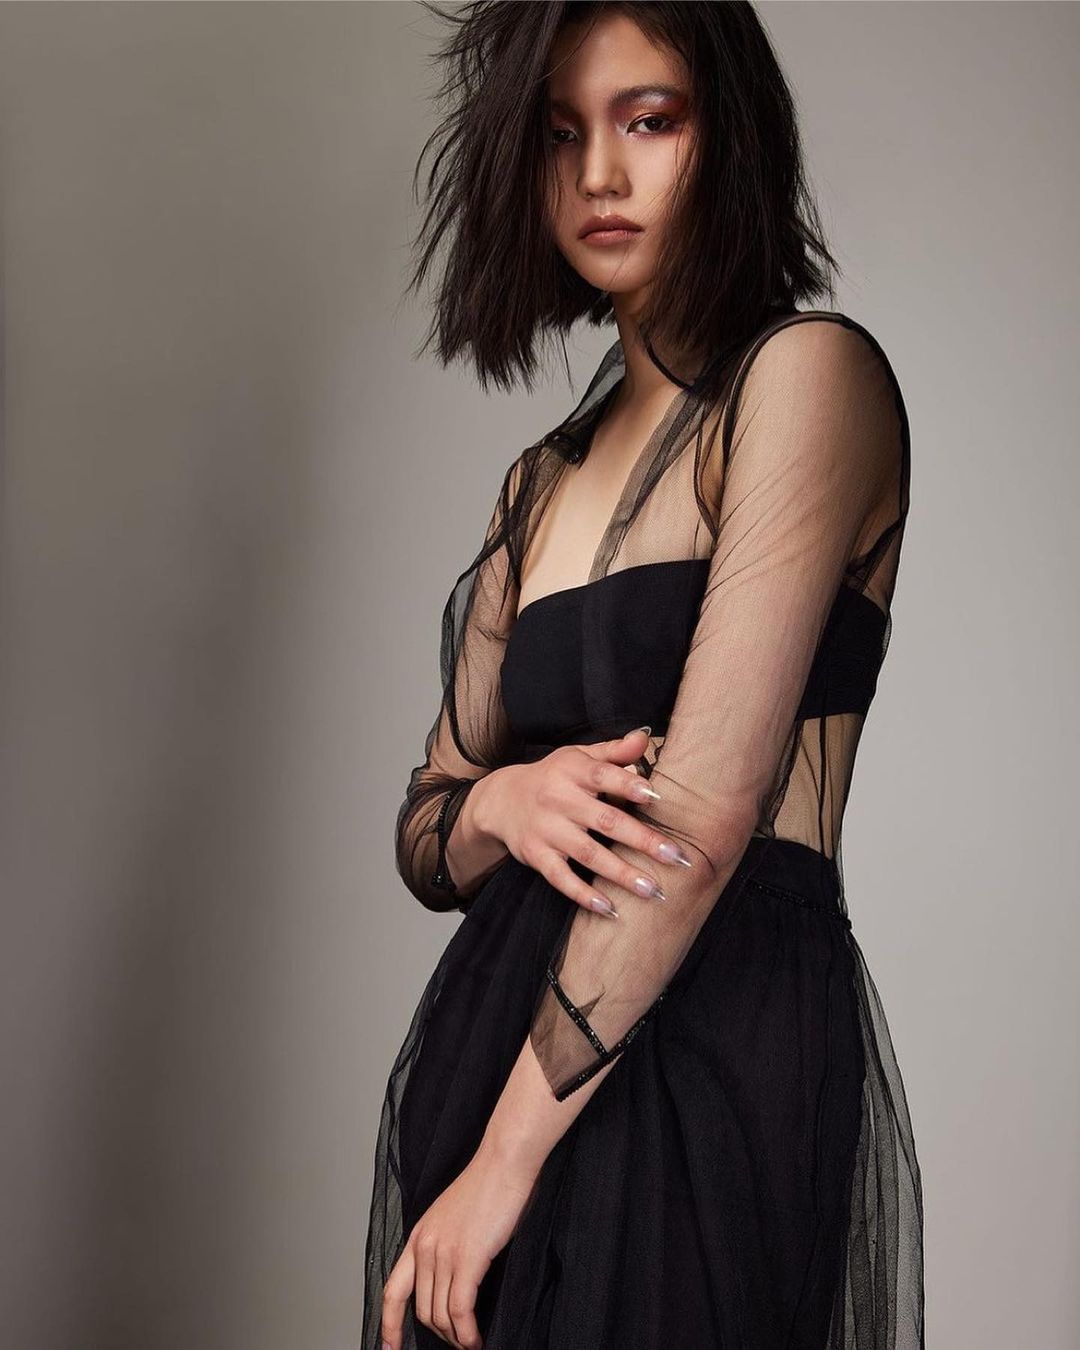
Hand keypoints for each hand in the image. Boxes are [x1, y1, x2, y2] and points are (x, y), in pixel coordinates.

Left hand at [380, 1142, 541, 1348]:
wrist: (504, 1161)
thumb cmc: (488, 1185)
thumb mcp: (453, 1217)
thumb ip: (445, 1245)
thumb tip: (453, 1281)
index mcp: (419, 1236)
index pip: (392, 1291)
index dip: (388, 1324)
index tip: (389, 1347)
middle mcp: (425, 1246)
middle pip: (421, 1311)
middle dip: (441, 1335)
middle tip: (460, 1342)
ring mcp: (444, 1253)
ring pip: (440, 1315)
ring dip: (457, 1337)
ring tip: (472, 1343)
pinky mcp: (467, 1258)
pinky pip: (460, 1311)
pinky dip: (467, 1333)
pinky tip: (476, 1339)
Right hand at [475, 727, 693, 916]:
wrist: (501, 800)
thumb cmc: (554, 777)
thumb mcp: (578, 757)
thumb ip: (614, 751)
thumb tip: (645, 737)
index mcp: (573, 771)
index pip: (603, 776)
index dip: (628, 786)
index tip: (656, 798)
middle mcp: (559, 799)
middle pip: (605, 820)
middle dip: (642, 840)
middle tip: (675, 857)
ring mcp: (547, 830)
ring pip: (588, 854)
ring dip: (621, 874)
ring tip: (652, 890)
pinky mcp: (536, 855)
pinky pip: (561, 879)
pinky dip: (583, 895)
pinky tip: (610, 909)